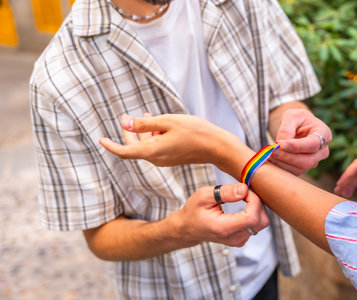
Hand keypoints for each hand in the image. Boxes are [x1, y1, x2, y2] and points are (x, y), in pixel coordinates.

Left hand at [99, 114, 240, 166]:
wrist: (217, 147)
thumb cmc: (195, 131)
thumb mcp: (167, 122)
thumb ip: (144, 123)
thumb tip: (125, 123)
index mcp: (152, 151)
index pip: (124, 152)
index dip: (111, 145)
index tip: (100, 139)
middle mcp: (156, 158)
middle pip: (134, 148)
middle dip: (127, 132)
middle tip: (125, 115)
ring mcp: (165, 159)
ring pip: (146, 146)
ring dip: (142, 132)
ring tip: (145, 113)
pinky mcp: (172, 157)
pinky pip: (156, 147)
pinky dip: (153, 135)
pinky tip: (158, 124)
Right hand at [173, 183, 269, 246]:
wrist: (188, 228)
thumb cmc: (194, 211)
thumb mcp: (204, 195)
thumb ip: (225, 192)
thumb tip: (244, 189)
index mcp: (224, 228)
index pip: (253, 217)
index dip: (254, 200)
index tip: (243, 191)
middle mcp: (234, 237)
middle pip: (262, 221)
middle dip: (257, 203)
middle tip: (243, 193)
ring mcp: (239, 240)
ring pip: (262, 223)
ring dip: (256, 207)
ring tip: (242, 198)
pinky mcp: (242, 238)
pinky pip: (257, 225)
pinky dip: (254, 213)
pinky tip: (242, 206)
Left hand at [270, 108, 331, 174]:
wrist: (297, 126)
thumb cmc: (297, 119)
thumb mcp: (291, 116)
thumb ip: (286, 128)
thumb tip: (281, 143)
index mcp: (324, 133)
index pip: (313, 144)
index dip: (297, 146)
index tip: (281, 145)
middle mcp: (322, 150)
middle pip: (309, 160)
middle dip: (289, 157)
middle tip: (272, 151)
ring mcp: (314, 160)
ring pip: (301, 168)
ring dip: (283, 163)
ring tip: (270, 155)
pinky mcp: (304, 167)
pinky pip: (294, 172)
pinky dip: (282, 167)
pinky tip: (272, 160)